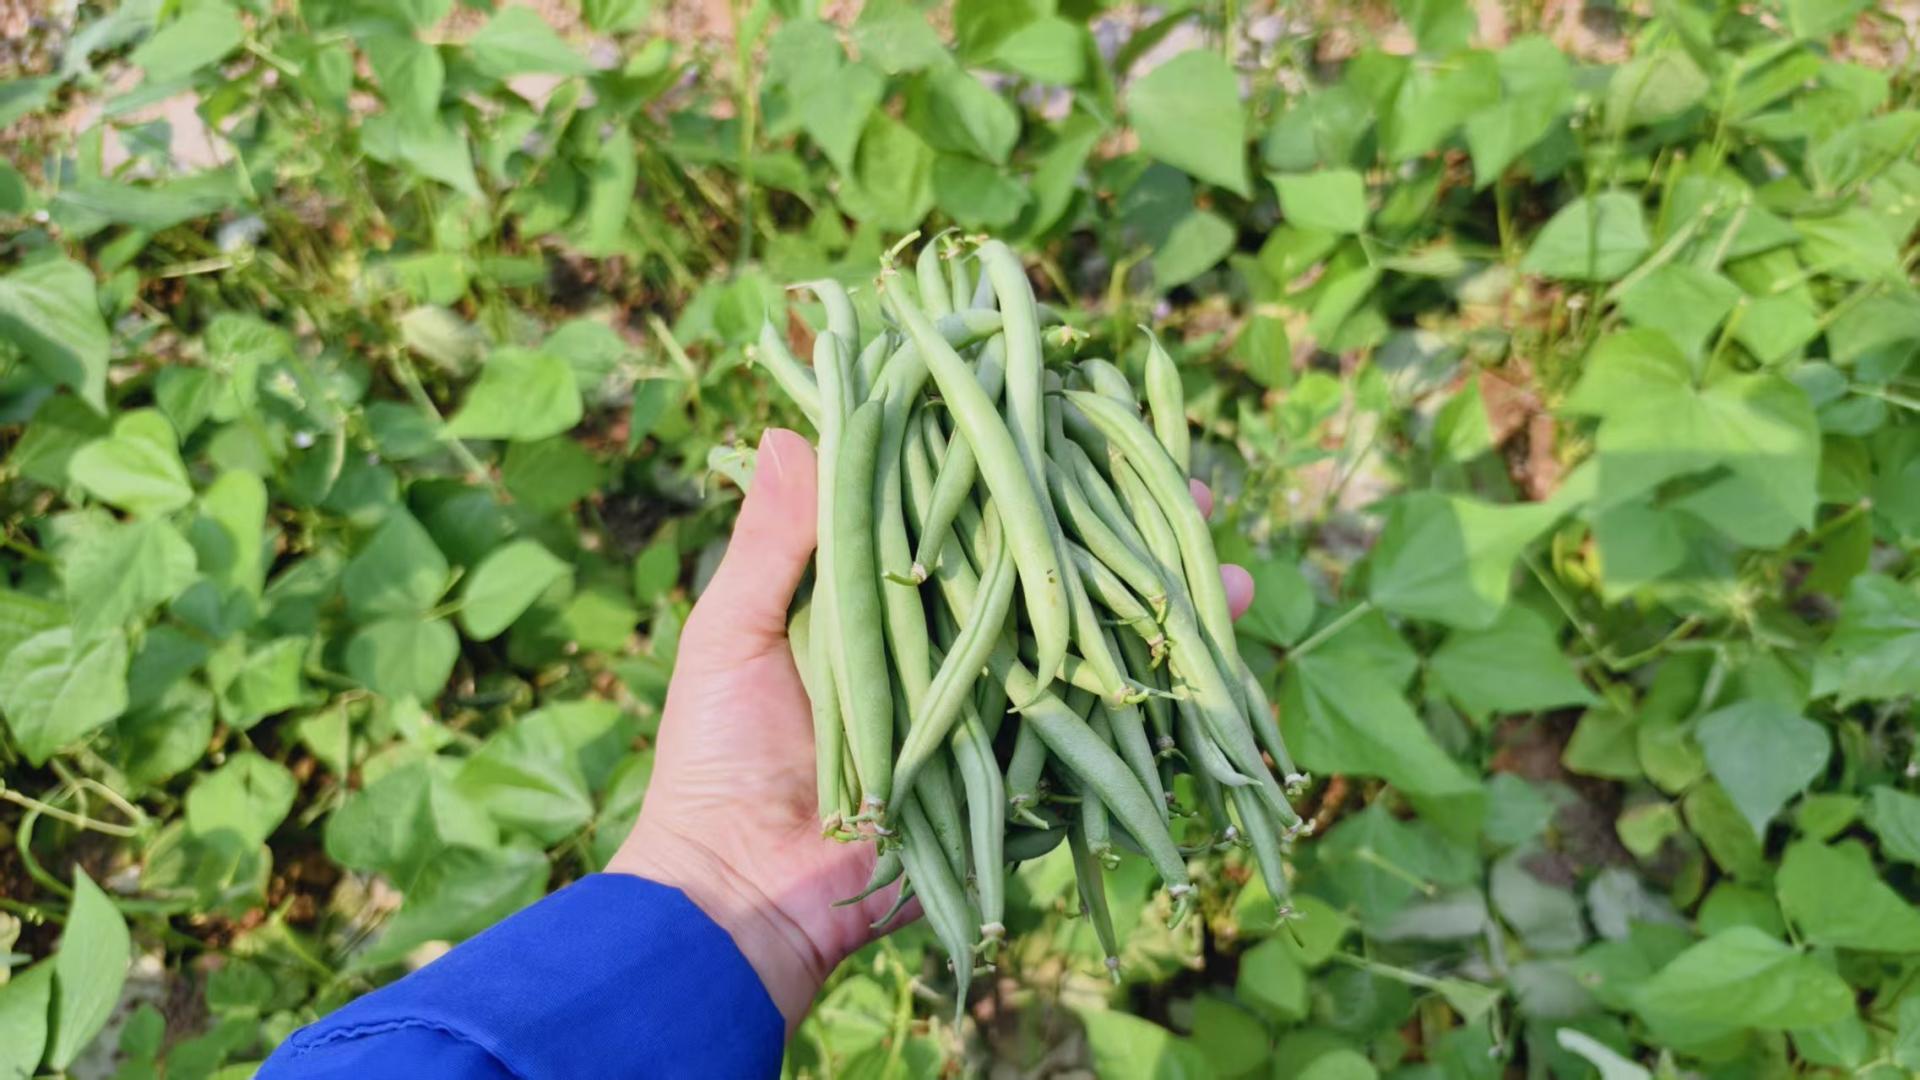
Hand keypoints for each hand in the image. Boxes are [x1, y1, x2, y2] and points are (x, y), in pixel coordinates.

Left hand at [607, 428, 1253, 1030]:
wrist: (742, 890)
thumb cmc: (719, 757)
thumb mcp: (733, 635)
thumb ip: (775, 540)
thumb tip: (795, 427)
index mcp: (882, 590)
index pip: (964, 503)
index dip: (1019, 458)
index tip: (1072, 405)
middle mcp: (948, 636)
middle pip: (1046, 562)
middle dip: (1117, 520)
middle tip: (1187, 474)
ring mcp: (988, 701)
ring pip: (1084, 634)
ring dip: (1158, 597)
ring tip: (1222, 560)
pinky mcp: (1012, 765)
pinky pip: (1091, 721)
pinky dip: (1154, 688)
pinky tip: (1214, 650)